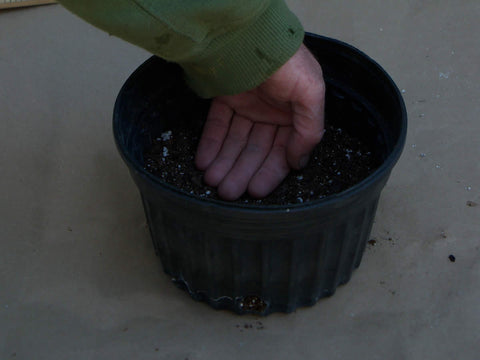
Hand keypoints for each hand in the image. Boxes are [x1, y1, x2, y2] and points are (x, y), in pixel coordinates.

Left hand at [194, 44, 324, 200]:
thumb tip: (298, 162)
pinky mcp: (225, 97)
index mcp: (294, 115)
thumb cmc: (286, 61)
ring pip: (235, 141)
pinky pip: (217, 125)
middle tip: (229, 192)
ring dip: (224, 162)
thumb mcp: (311, 94)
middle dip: (241, 172)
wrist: (252, 35)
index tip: (257, 191)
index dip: (270, 172)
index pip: (281, 150)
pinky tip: (203, 161)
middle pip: (255, 150)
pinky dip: (210, 144)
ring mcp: (247, 105)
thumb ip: (309, 130)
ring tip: (213, 182)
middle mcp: (271, 113)